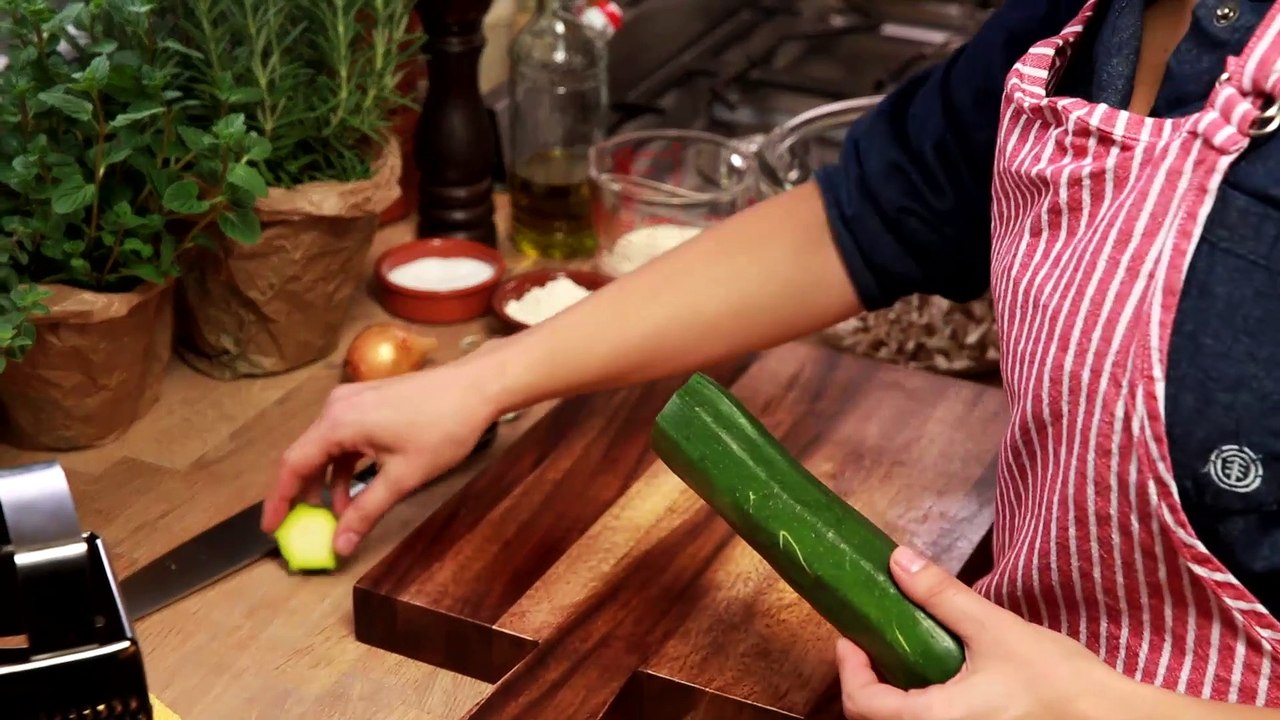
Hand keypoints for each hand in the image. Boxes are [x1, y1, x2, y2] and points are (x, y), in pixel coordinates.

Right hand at [261, 355, 501, 556]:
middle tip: (303, 527)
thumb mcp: (402, 477)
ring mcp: (352, 400)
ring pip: (327, 447)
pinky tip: (358, 489)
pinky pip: (345, 437)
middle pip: (306, 455)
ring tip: (338, 515)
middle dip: (304, 493)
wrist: (476, 387)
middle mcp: (337, 406)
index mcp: (338, 422)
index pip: (293, 464)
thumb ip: (366, 512)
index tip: (271, 528)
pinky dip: (346, 464)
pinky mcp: (369, 401)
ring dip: (330, 481)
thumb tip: (340, 545)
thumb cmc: (443, 428)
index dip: (279, 499)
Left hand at [837, 546, 1144, 719]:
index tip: (850, 639)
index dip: (849, 670)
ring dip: (891, 700)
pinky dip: (918, 709)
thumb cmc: (1058, 681)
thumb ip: (942, 596)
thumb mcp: (995, 629)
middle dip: (866, 685)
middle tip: (870, 646)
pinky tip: (933, 682)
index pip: (864, 705)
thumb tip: (899, 560)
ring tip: (898, 660)